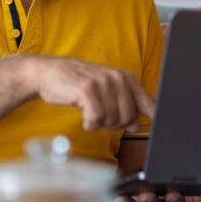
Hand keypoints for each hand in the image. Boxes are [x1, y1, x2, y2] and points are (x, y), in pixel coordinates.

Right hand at [28, 56, 154, 131]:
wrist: (50, 72)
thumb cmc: (79, 84)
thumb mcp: (106, 93)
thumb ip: (124, 107)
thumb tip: (137, 125)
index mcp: (126, 78)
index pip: (148, 104)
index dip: (150, 119)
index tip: (143, 128)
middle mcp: (117, 78)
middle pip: (129, 117)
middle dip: (115, 124)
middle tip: (101, 118)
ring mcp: (103, 82)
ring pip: (112, 119)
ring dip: (100, 124)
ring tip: (91, 115)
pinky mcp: (87, 89)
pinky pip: (96, 118)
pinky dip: (90, 124)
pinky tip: (85, 120)